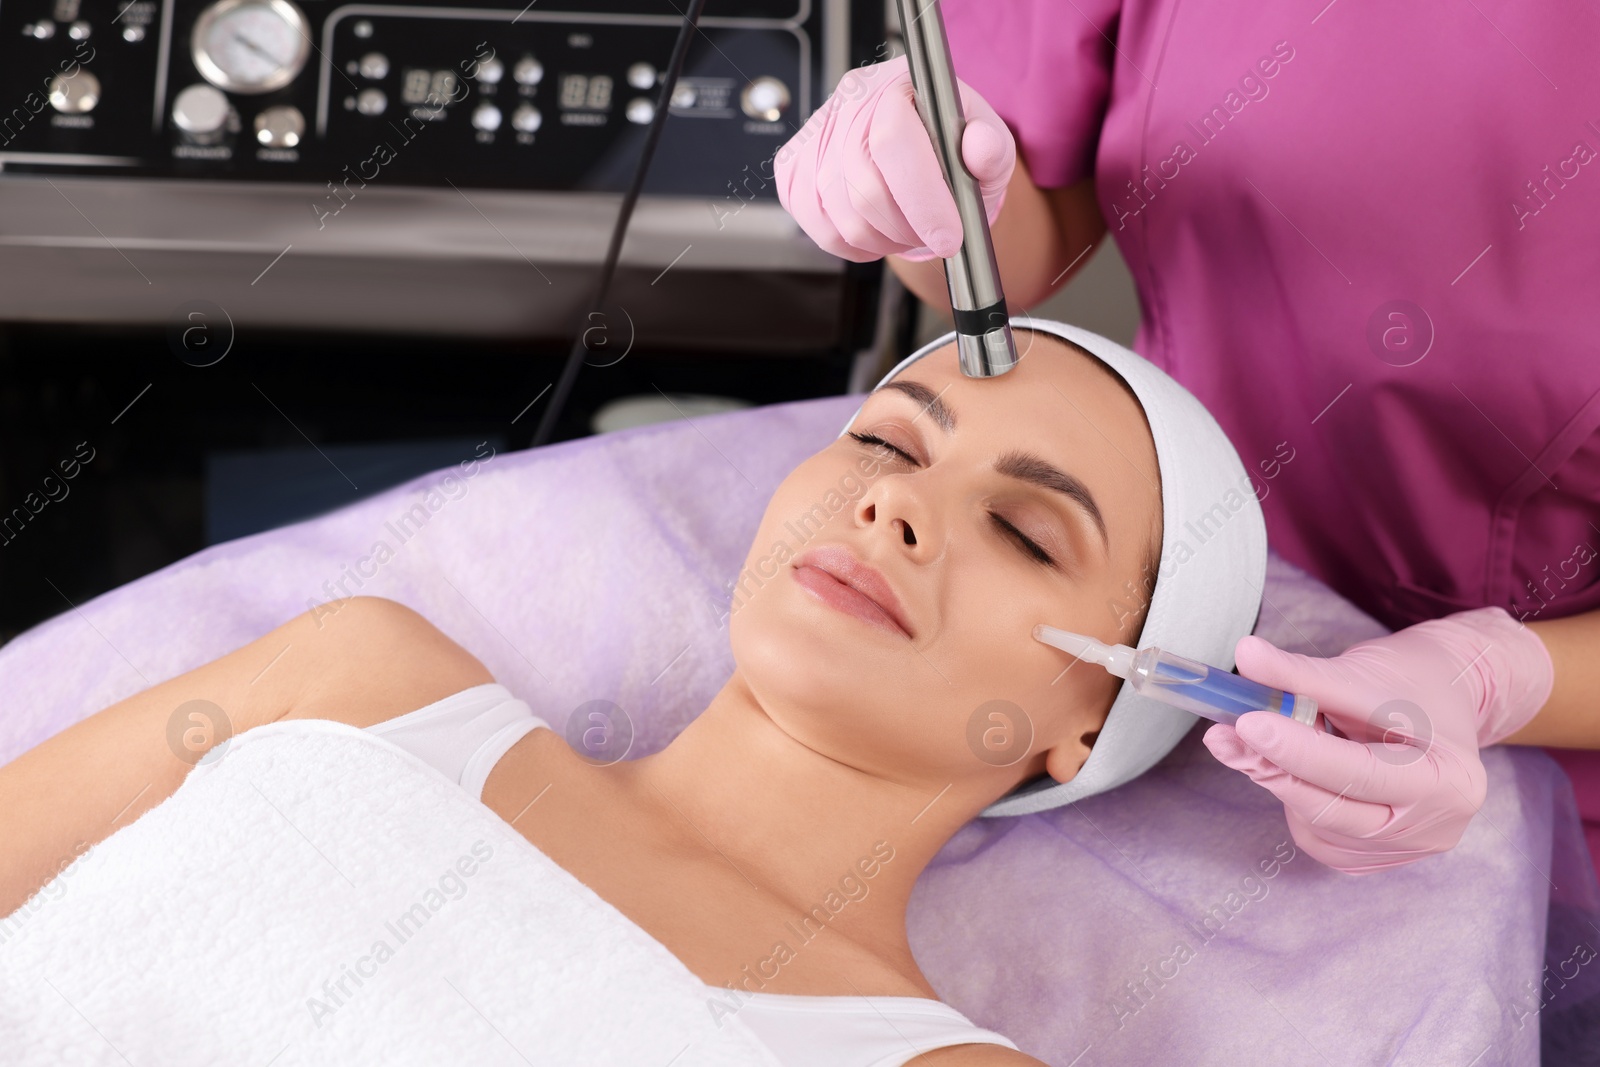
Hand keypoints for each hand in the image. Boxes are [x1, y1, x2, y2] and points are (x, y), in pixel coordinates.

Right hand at [773, 53, 1015, 262]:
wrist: (919, 157)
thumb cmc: (953, 150)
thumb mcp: (988, 145)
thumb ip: (990, 147)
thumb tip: (980, 147)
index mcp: (895, 83)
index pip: (893, 140)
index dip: (922, 198)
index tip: (949, 236)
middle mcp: (848, 102)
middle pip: (865, 187)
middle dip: (907, 228)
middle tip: (935, 236)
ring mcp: (815, 136)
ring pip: (843, 217)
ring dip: (883, 240)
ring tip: (909, 231)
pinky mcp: (794, 170)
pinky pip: (820, 229)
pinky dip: (854, 245)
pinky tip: (878, 231)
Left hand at [1201, 607, 1554, 873]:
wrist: (1445, 701)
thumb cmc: (1410, 682)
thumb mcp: (1362, 671)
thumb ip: (1301, 674)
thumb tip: (1245, 655)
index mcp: (1449, 782)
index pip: (1359, 774)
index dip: (1299, 750)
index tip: (1248, 722)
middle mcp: (1433, 828)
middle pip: (1333, 810)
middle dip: (1274, 769)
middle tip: (1225, 733)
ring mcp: (1404, 850)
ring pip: (1315, 826)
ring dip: (1281, 781)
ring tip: (1276, 737)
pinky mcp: (1373, 856)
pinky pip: (1315, 835)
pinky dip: (1294, 799)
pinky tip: (1298, 768)